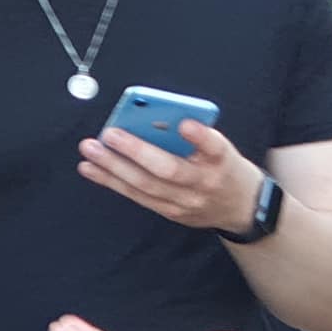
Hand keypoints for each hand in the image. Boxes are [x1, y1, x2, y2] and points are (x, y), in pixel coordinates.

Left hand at [77, 121, 261, 232]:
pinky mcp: (170, 213)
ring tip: (90, 150)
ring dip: (113, 168)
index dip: (200, 136)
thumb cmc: (222, 165)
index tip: (185, 123)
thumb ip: (191, 134)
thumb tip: (150, 118)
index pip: (215, 146)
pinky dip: (111, 181)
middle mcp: (204, 182)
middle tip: (108, 134)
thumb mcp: (219, 146)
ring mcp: (186, 202)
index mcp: (221, 159)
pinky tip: (91, 169)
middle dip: (135, 151)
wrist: (241, 207)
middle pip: (168, 169)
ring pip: (145, 186)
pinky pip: (137, 196)